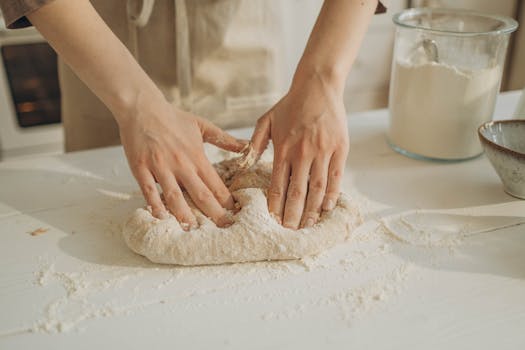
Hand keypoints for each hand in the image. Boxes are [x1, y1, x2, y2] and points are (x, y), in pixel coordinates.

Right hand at [118, 96, 245, 228]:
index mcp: (196, 156)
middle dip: (213, 213)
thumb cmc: (173, 117)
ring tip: (193, 229)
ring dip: (184, 214)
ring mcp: (160, 166)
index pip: (216, 183)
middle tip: (223, 228)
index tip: (235, 213)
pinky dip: (155, 204)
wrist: (143, 107)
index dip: (227, 200)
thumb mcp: (202, 125)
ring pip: (175, 196)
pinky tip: (161, 217)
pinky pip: (148, 190)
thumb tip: (247, 146)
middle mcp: (181, 164)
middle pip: (200, 194)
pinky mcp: (141, 168)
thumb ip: (224, 139)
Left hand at [249, 73, 348, 228]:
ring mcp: (323, 151)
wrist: (318, 86)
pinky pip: (336, 176)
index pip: (277, 185)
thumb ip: (254, 143)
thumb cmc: (290, 104)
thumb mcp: (266, 120)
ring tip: (308, 226)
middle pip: (297, 192)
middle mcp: (302, 152)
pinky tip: (327, 207)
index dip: (275, 205)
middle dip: (293, 215)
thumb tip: (244, 164)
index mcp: (283, 148)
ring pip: (317, 188)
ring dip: (313, 210)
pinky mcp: (340, 148)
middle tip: (290, 232)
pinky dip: (332, 194)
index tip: (273, 221)